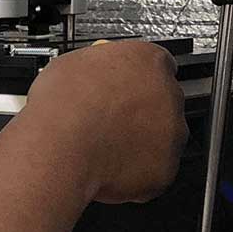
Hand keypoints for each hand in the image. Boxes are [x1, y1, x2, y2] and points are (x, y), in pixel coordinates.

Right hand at [28, 40, 186, 203]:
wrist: (60, 149)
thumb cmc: (62, 107)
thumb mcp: (73, 65)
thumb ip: (98, 68)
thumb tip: (92, 76)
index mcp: (148, 60)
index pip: (155, 64)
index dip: (135, 78)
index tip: (122, 87)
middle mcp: (168, 95)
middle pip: (163, 101)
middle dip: (141, 110)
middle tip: (110, 118)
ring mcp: (171, 133)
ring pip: (162, 137)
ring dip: (140, 141)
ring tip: (104, 146)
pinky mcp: (166, 168)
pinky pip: (154, 169)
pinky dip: (136, 170)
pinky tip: (109, 166)